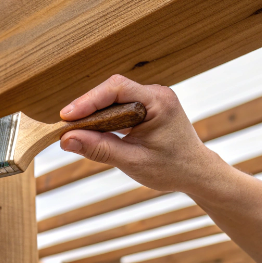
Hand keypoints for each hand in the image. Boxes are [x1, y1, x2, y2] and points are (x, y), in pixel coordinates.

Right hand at [59, 74, 224, 194]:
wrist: (196, 173)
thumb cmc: (172, 169)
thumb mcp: (132, 161)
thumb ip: (99, 149)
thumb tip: (66, 140)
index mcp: (158, 102)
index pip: (116, 89)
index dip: (88, 100)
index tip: (67, 117)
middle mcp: (155, 94)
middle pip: (111, 91)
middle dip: (87, 108)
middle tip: (65, 127)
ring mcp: (151, 99)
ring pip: (112, 98)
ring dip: (93, 113)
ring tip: (74, 131)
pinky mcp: (145, 107)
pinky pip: (118, 106)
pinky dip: (103, 118)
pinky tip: (91, 131)